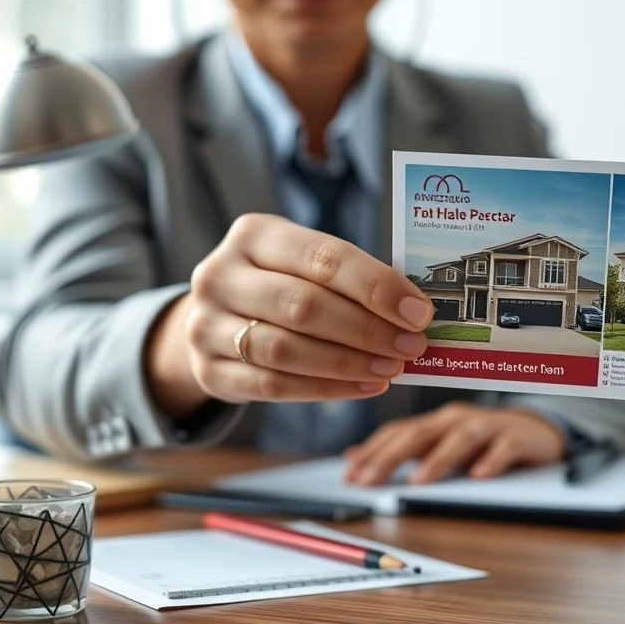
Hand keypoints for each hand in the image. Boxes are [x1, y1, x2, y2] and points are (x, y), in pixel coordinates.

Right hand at [145, 213, 433, 415]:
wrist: (214, 317)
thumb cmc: (278, 284)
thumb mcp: (302, 263)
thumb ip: (348, 279)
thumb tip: (414, 310)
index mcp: (254, 234)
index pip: (323, 257)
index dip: (376, 287)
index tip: (419, 312)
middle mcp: (220, 275)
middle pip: (304, 305)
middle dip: (368, 329)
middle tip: (411, 346)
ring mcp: (206, 325)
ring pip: (286, 350)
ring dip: (349, 363)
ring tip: (391, 369)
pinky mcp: (207, 370)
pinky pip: (273, 386)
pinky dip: (327, 389)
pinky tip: (365, 386)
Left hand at [341, 402, 567, 485]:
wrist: (538, 433)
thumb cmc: (484, 441)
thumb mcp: (441, 444)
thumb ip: (402, 450)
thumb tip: (353, 459)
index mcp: (436, 423)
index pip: (398, 432)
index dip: (372, 451)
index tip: (350, 474)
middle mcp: (457, 420)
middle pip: (420, 434)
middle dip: (391, 456)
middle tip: (370, 480)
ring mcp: (489, 427)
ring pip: (460, 439)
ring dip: (438, 460)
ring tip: (419, 481)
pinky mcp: (518, 438)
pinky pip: (504, 447)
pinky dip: (492, 460)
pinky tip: (480, 475)